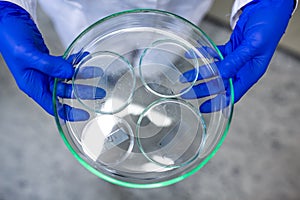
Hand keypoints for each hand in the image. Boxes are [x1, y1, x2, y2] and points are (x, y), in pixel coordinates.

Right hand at [0, 2, 104, 119]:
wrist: (7, 21)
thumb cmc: (10, 38)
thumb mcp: (27, 54)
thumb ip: (48, 65)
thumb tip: (70, 72)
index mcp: (32, 86)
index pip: (52, 105)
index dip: (68, 112)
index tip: (84, 115)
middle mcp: (40, 81)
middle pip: (64, 92)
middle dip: (82, 92)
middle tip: (99, 92)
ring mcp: (45, 71)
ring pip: (67, 77)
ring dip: (82, 75)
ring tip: (97, 72)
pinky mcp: (49, 60)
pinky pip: (66, 63)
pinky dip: (75, 61)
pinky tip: (85, 57)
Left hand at [181, 0, 294, 111]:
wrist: (270, 6)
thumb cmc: (269, 25)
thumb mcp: (253, 45)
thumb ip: (236, 61)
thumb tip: (221, 75)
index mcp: (251, 73)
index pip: (233, 93)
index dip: (218, 102)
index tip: (203, 107)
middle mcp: (242, 68)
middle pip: (220, 83)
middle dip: (203, 89)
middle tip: (188, 93)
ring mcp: (236, 58)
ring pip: (215, 70)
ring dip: (200, 73)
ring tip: (185, 77)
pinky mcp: (231, 48)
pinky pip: (214, 54)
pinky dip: (204, 55)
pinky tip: (192, 55)